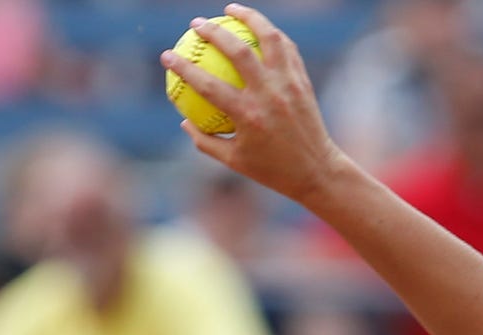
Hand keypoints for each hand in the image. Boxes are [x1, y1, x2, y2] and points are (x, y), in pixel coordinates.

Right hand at [161, 5, 347, 203]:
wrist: (316, 170)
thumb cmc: (271, 170)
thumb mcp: (234, 162)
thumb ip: (206, 141)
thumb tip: (184, 121)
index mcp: (247, 116)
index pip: (207, 85)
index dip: (183, 68)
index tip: (166, 55)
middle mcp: (268, 95)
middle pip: (238, 51)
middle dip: (213, 32)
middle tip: (196, 24)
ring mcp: (288, 84)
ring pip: (268, 37)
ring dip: (249, 17)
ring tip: (231, 9)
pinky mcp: (302, 79)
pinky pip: (285, 48)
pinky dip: (270, 34)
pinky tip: (258, 28)